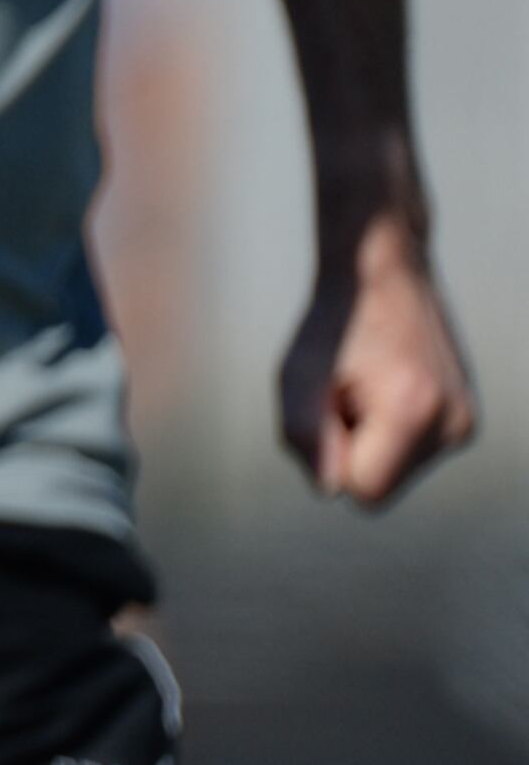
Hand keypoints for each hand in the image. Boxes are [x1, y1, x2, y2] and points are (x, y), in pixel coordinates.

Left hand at [281, 215, 478, 506]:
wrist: (382, 274)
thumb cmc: (332, 323)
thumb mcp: (297, 374)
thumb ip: (303, 435)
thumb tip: (329, 490)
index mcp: (414, 413)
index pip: (365, 491)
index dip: (331, 457)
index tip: (328, 406)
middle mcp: (453, 424)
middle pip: (381, 485)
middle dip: (351, 450)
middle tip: (343, 392)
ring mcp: (465, 423)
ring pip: (397, 470)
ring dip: (369, 439)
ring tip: (364, 386)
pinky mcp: (466, 418)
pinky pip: (412, 452)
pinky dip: (389, 429)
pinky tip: (383, 386)